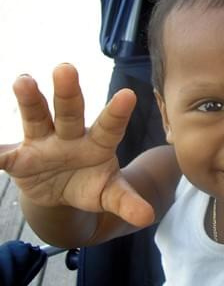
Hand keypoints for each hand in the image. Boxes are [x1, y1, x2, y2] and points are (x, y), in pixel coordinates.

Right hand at [0, 64, 153, 226]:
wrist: (61, 192)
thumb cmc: (91, 184)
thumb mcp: (109, 194)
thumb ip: (127, 202)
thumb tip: (147, 217)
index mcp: (98, 143)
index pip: (109, 126)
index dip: (118, 113)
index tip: (129, 95)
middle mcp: (70, 135)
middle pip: (70, 111)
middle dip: (68, 91)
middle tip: (66, 68)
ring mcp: (43, 142)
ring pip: (37, 117)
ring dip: (30, 100)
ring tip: (24, 81)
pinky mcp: (19, 158)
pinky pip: (4, 154)